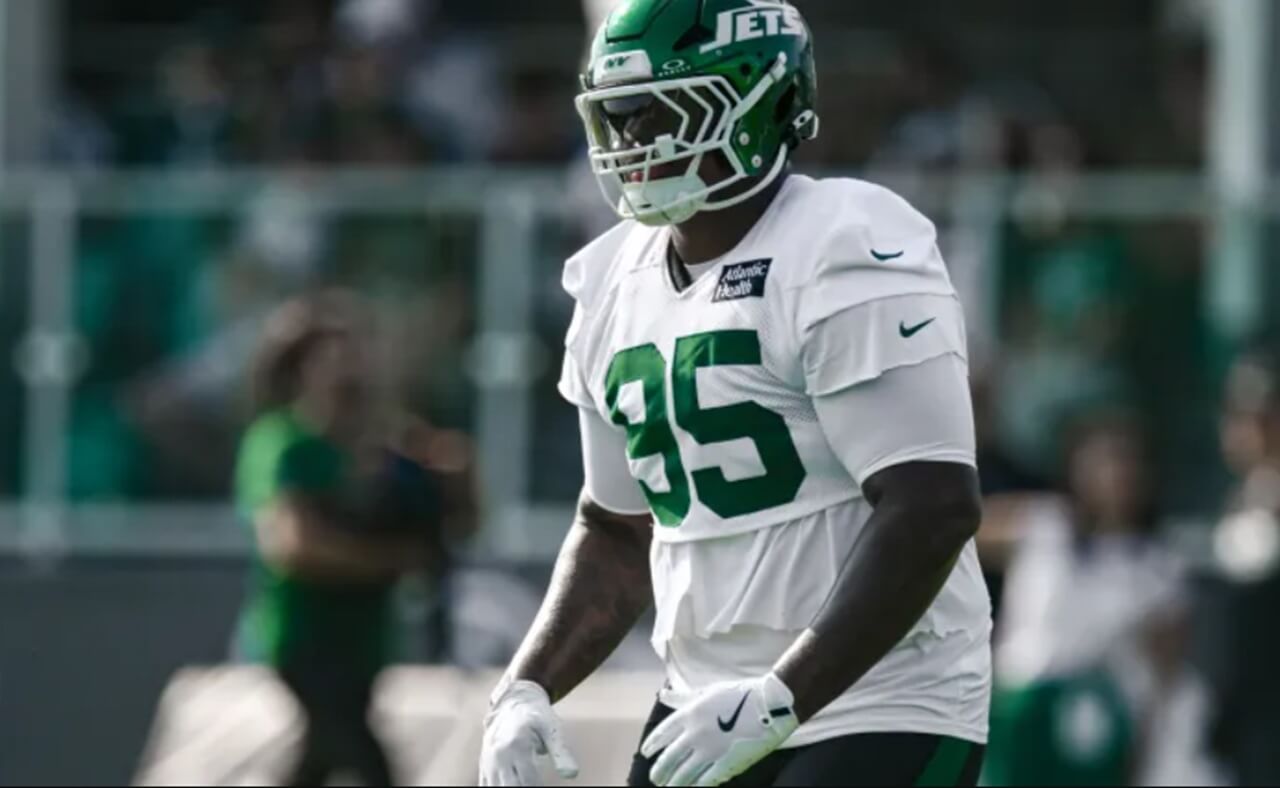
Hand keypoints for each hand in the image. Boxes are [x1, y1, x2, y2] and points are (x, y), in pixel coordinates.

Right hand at [480, 680, 579, 785]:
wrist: (514, 702)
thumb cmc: (537, 716)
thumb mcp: (552, 729)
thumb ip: (561, 753)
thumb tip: (572, 774)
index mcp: (517, 745)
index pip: (529, 782)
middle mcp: (499, 755)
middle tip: (538, 784)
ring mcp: (489, 761)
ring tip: (527, 784)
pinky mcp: (484, 765)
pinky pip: (487, 786)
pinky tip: (511, 784)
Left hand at [641, 674, 797, 786]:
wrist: (771, 705)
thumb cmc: (740, 694)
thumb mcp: (708, 691)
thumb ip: (683, 697)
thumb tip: (663, 694)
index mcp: (690, 713)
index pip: (662, 733)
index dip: (652, 745)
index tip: (646, 753)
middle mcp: (695, 733)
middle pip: (670, 758)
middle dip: (660, 771)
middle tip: (656, 778)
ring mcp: (710, 750)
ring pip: (684, 774)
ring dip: (674, 783)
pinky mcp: (726, 763)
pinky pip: (705, 781)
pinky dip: (696, 787)